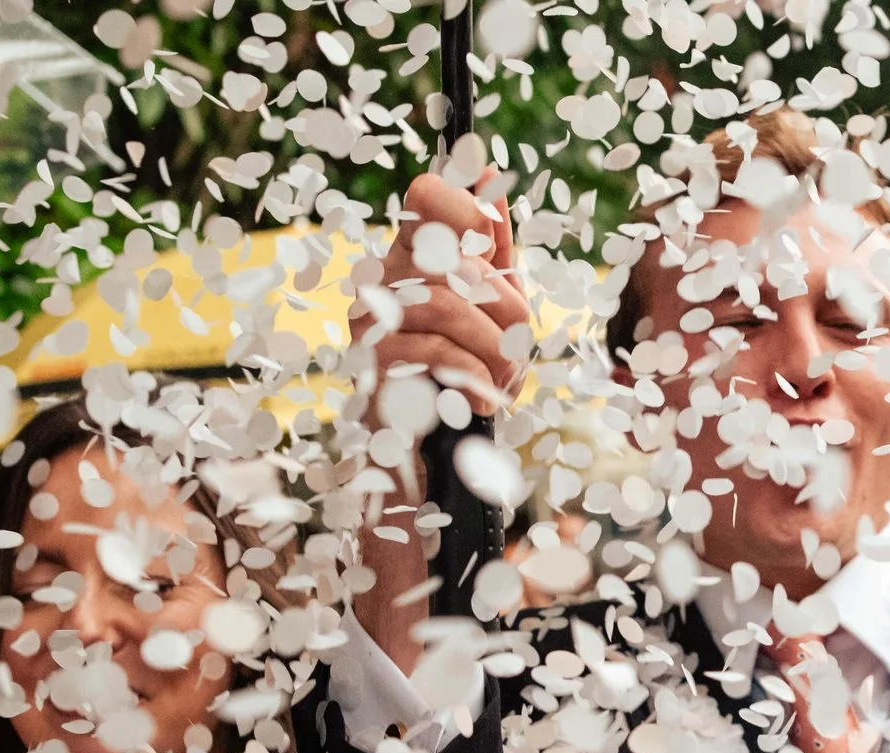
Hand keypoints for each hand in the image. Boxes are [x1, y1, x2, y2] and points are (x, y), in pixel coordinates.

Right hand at [367, 170, 528, 423]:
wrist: (432, 445)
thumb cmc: (464, 366)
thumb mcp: (491, 303)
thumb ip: (491, 244)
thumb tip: (484, 170)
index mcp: (415, 252)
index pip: (426, 195)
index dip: (465, 208)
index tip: (489, 243)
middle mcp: (385, 275)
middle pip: (457, 260)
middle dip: (505, 309)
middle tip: (517, 347)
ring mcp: (373, 317)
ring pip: (449, 305)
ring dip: (494, 350)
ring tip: (503, 380)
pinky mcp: (372, 360)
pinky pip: (435, 350)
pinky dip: (473, 377)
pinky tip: (481, 400)